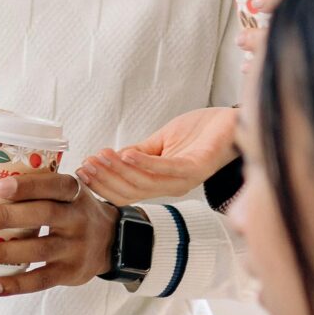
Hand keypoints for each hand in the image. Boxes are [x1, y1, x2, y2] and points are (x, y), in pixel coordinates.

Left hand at [0, 169, 116, 293]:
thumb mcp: (67, 194)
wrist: (112, 242)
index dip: (28, 186)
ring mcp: (75, 248)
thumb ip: (38, 190)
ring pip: (38, 250)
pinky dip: (14, 284)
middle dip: (7, 217)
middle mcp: (78, 219)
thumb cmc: (73, 211)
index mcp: (75, 193)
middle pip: (44, 215)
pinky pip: (40, 280)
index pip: (55, 185)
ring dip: (3, 253)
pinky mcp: (70, 273)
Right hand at [79, 106, 241, 202]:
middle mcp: (172, 187)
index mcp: (162, 182)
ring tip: (101, 156)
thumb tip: (111, 157)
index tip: (81, 170)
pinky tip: (126, 153)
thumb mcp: (161, 141)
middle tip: (86, 163)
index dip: (102, 184)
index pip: (126, 191)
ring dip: (118, 170)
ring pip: (144, 182)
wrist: (232, 122)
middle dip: (105, 178)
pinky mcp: (196, 167)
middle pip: (130, 191)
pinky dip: (143, 162)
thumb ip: (139, 152)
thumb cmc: (202, 132)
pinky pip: (165, 169)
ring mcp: (184, 179)